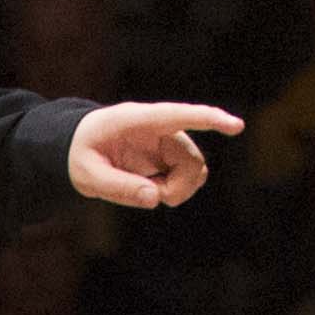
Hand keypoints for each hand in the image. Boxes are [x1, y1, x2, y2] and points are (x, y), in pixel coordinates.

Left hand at [62, 104, 242, 208]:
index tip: (236, 126)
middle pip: (193, 159)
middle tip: (154, 198)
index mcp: (138, 121)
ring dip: (178, 189)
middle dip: (181, 186)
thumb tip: (156, 199)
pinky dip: (175, 189)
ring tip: (147, 191)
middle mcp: (160, 129)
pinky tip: (153, 188)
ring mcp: (167, 143)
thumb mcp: (87, 175)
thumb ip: (118, 187)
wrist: (78, 146)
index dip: (209, 120)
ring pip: (195, 170)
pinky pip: (187, 176)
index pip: (180, 116)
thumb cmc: (80, 154)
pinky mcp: (169, 156)